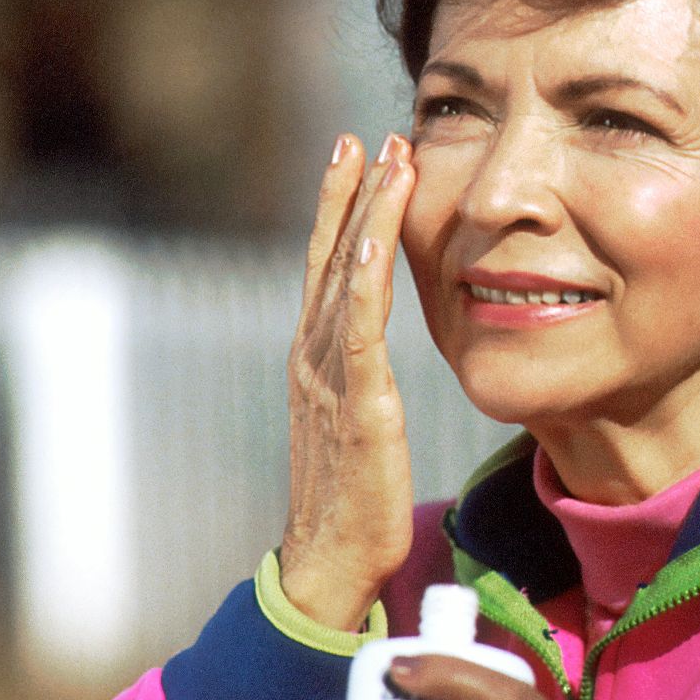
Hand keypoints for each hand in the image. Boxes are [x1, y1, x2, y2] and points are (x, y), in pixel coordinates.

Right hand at [281, 134, 418, 629]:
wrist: (329, 565)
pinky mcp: (357, 403)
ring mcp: (329, 377)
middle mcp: (313, 357)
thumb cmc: (351, 503)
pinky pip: (358, 326)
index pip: (327, 269)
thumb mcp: (358, 426)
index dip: (340, 211)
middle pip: (329, 257)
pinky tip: (378, 235)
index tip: (356, 158)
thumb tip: (377, 363)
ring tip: (386, 158)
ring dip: (366, 213)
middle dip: (349, 193)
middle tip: (368, 135)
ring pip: (344, 275)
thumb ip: (362, 384)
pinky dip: (365, 275)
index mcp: (315, 361)